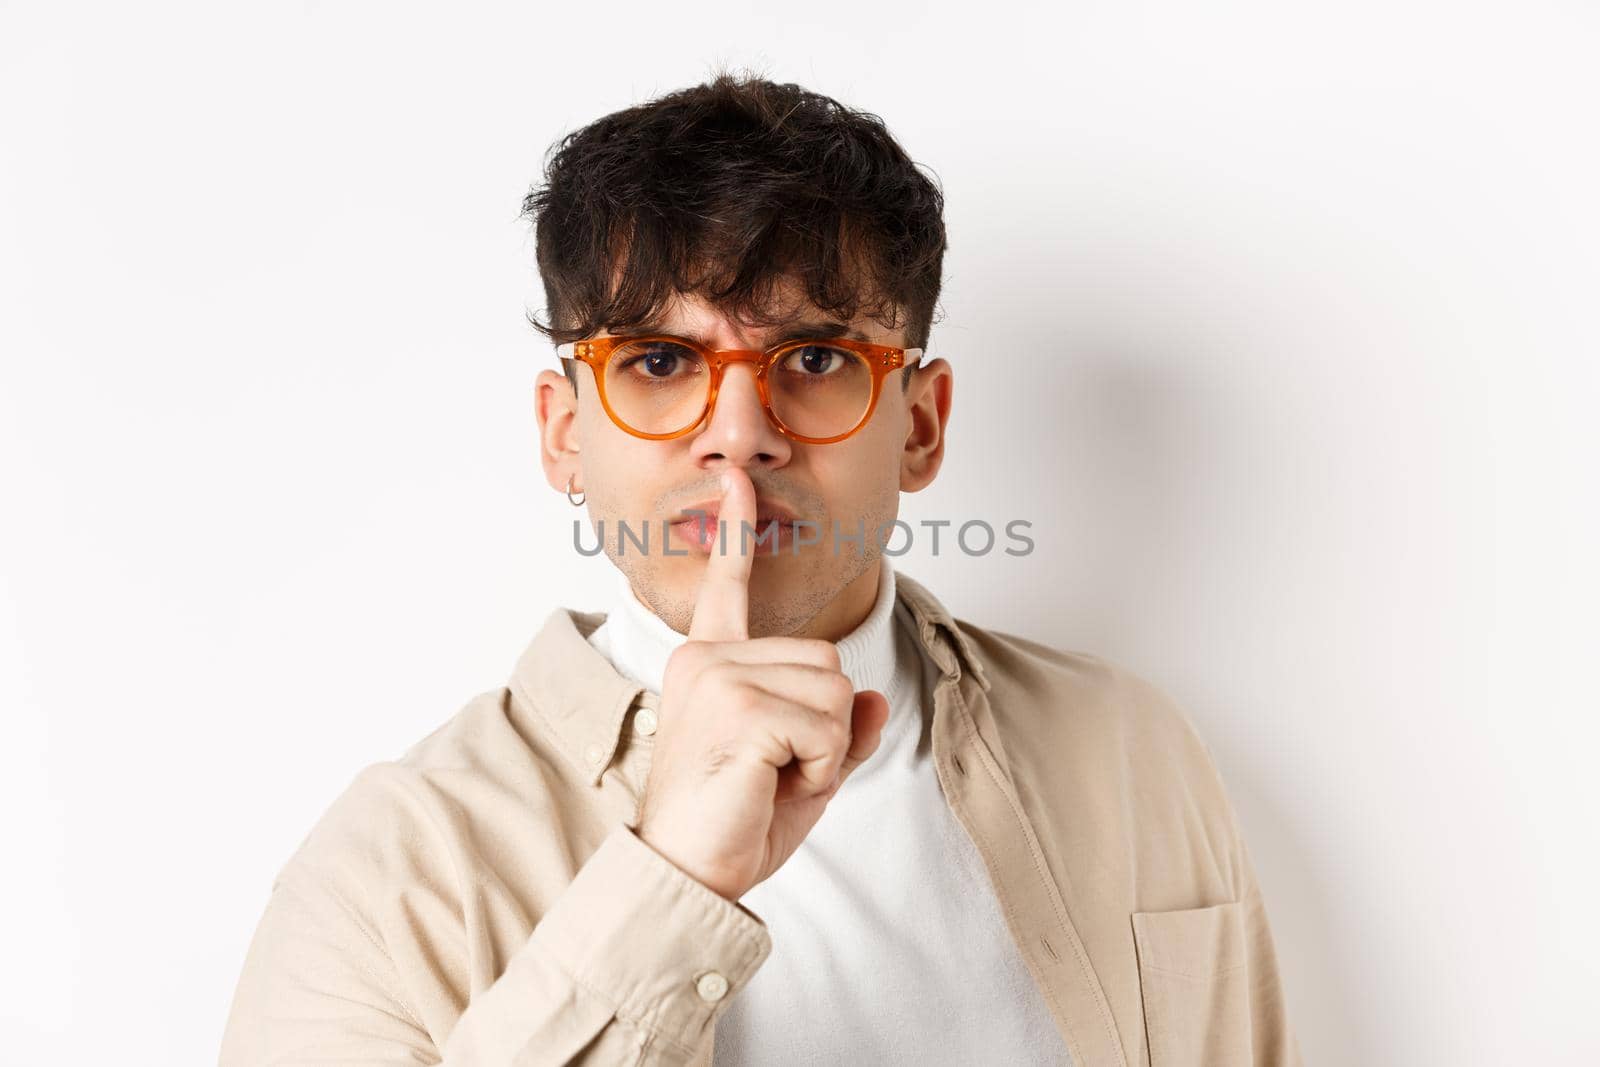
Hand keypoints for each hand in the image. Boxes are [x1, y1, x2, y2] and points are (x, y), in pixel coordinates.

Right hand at [634, 465, 890, 900]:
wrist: (686, 875)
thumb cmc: (731, 826)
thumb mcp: (800, 772)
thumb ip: (838, 729)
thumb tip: (873, 697)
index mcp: (708, 664)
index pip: (727, 589)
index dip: (735, 533)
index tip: (734, 478)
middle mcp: (705, 659)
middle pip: (826, 658)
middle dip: (826, 725)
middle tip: (775, 770)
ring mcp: (719, 678)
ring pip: (834, 687)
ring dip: (826, 748)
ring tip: (772, 778)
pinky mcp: (739, 707)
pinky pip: (829, 724)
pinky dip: (822, 766)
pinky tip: (774, 785)